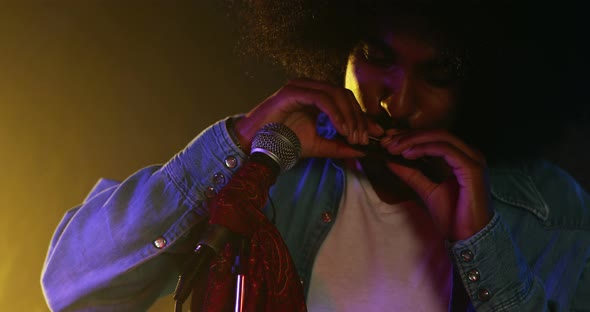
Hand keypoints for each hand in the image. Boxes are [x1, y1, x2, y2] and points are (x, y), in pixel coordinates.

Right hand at [234, 78, 382, 157]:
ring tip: (352, 135)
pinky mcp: (293, 91)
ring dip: (349, 116)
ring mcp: (301, 86)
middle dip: (358, 117)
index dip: (363, 117)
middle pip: (345, 95)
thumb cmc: (284, 143)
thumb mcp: (319, 146)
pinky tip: (341, 128)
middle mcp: (311, 87)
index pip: (347, 101)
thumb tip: (363, 151)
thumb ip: (340, 146)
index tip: (376, 134)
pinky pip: (321, 98)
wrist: (257, 144)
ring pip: (336, 94)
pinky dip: (335, 113)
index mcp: (317, 96)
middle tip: (363, 138)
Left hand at [381, 129, 491, 240]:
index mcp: (461, 158)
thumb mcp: (426, 190)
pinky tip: (407, 154)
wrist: (468, 238)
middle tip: (386, 142)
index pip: (434, 138)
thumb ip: (411, 173)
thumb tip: (391, 160)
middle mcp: (470, 155)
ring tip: (393, 147)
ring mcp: (473, 160)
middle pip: (436, 133)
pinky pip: (445, 150)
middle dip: (408, 135)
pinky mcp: (472, 169)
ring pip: (440, 137)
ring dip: (413, 140)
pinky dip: (424, 148)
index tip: (388, 140)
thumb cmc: (453, 216)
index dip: (410, 136)